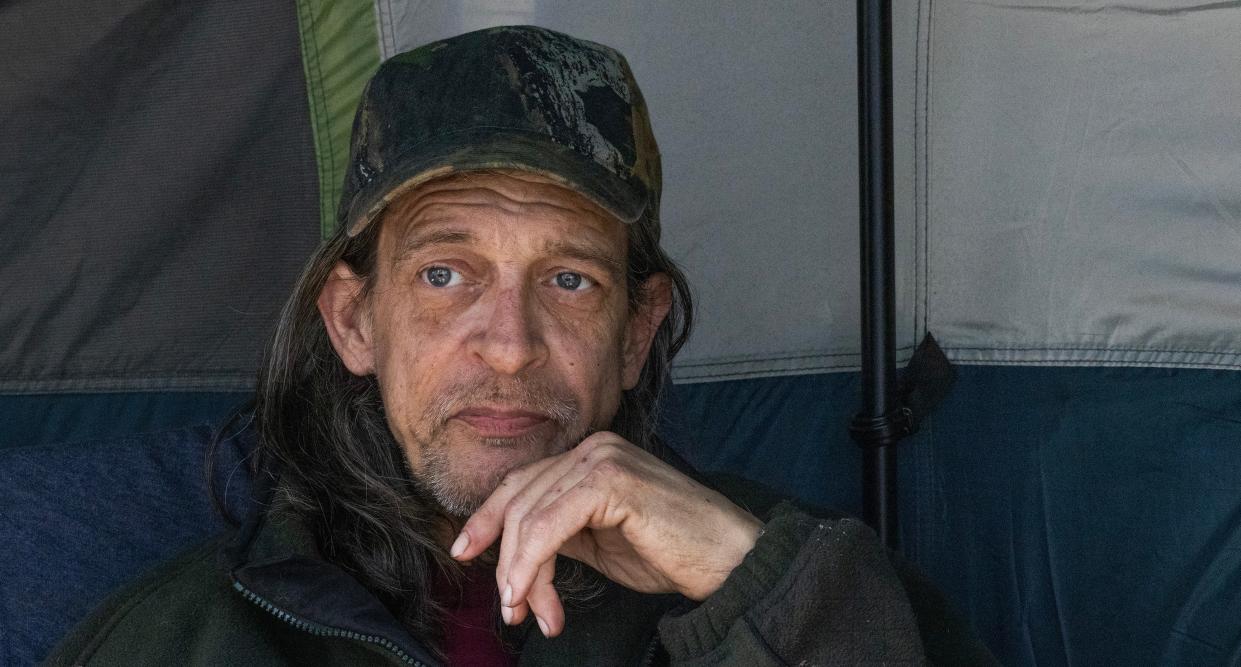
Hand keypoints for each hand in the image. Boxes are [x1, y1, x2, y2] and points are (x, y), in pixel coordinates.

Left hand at [448, 431, 762, 637]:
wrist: (727, 559)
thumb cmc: (671, 553)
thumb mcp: (599, 541)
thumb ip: (559, 533)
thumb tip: (510, 550)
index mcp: (589, 455)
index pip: (521, 483)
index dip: (487, 519)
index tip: (464, 552)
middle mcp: (593, 447)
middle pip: (519, 500)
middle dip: (506, 560)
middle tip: (511, 608)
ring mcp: (602, 459)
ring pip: (530, 516)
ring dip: (520, 572)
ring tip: (527, 612)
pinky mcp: (611, 480)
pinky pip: (549, 524)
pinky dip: (532, 563)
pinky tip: (535, 596)